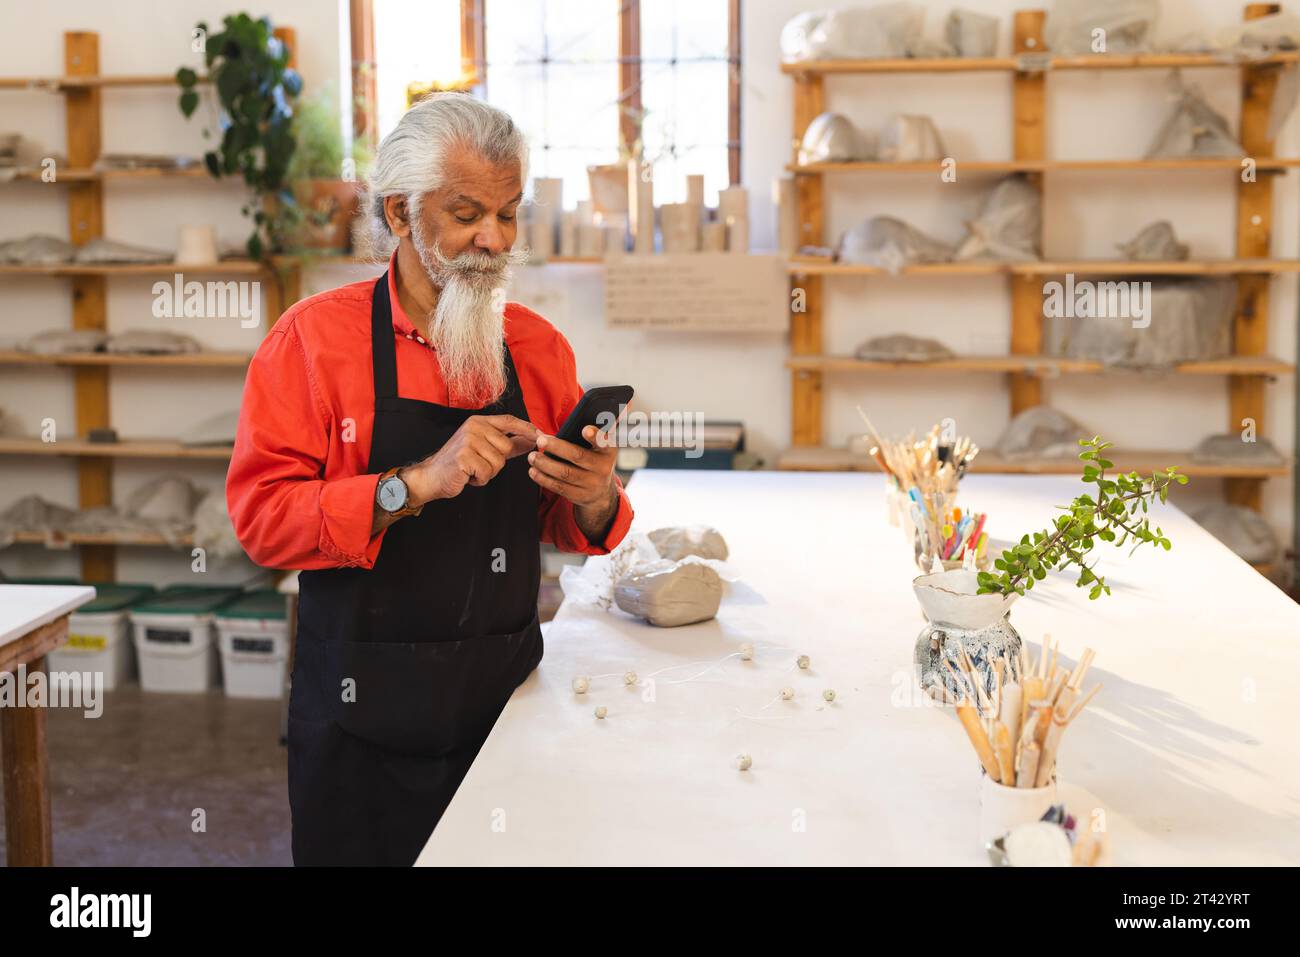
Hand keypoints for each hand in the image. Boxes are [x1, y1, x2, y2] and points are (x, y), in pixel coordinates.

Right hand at [403, 414, 537, 504]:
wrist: (433, 475)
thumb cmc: (460, 462)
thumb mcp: (485, 448)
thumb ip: (509, 443)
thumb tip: (532, 440)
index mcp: (479, 422)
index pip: (509, 421)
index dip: (527, 428)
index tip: (541, 435)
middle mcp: (473, 428)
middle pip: (506, 447)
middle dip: (497, 461)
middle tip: (479, 463)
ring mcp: (468, 441)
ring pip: (498, 462)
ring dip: (488, 472)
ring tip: (472, 469)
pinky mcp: (464, 457)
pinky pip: (486, 473)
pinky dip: (479, 480)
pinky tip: (468, 476)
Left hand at [527, 426, 617, 507]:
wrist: (601, 491)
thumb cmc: (594, 460)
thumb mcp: (599, 448)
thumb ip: (588, 437)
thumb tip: (567, 425)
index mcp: (608, 451)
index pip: (604, 441)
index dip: (596, 436)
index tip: (585, 429)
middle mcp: (603, 468)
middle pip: (578, 456)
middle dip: (557, 447)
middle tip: (540, 441)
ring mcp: (592, 484)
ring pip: (565, 473)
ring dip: (545, 464)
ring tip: (532, 457)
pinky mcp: (579, 496)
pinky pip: (559, 487)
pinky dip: (544, 479)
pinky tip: (534, 471)